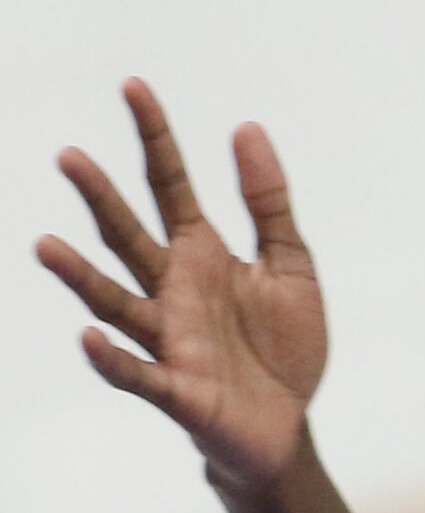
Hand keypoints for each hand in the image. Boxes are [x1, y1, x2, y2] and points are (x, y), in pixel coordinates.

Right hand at [36, 80, 325, 498]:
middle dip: (101, 200)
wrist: (288, 426)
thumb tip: (247, 127)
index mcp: (202, 255)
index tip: (134, 86)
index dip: (155, 139)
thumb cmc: (283, 347)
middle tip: (70, 156)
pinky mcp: (177, 389)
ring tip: (46, 245)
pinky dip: (111, 358)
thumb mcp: (291, 268)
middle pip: (128, 237)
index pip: (171, 185)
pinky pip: (137, 374)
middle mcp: (174, 290)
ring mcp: (169, 339)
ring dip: (81, 276)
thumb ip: (269, 204)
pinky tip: (87, 337)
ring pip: (115, 301)